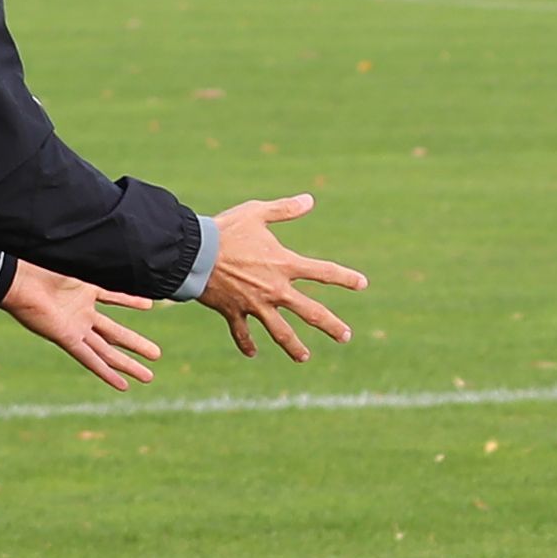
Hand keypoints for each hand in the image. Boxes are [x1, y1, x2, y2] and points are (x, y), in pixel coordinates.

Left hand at [1, 261, 163, 389]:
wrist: (17, 278)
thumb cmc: (40, 265)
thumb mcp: (77, 262)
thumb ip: (98, 262)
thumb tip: (118, 243)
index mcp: (84, 290)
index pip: (114, 296)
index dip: (131, 300)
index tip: (148, 305)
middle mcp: (81, 313)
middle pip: (115, 334)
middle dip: (136, 346)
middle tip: (157, 355)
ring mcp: (75, 327)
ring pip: (107, 351)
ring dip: (128, 364)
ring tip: (149, 377)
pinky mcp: (66, 338)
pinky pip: (89, 358)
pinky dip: (106, 372)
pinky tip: (122, 385)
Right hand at [202, 194, 367, 360]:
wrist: (193, 253)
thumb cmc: (225, 230)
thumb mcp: (257, 213)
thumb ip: (285, 209)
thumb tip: (310, 200)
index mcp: (285, 265)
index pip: (324, 272)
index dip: (346, 278)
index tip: (363, 284)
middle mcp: (275, 289)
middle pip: (310, 312)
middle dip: (330, 325)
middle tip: (345, 337)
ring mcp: (255, 304)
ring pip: (280, 332)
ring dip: (294, 347)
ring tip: (304, 357)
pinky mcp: (233, 311)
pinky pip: (242, 332)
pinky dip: (247, 343)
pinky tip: (253, 353)